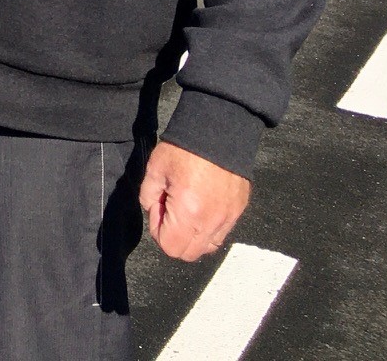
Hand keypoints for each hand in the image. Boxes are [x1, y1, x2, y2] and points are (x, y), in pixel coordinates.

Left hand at [138, 143, 250, 260]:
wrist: (219, 133)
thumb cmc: (183, 150)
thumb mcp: (155, 169)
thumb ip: (148, 197)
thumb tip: (154, 212)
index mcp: (188, 212)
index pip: (170, 247)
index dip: (158, 232)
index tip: (158, 209)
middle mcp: (212, 221)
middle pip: (189, 253)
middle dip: (174, 238)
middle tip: (170, 210)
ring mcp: (228, 218)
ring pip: (207, 247)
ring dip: (192, 236)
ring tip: (186, 209)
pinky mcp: (239, 211)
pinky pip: (221, 234)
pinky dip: (208, 229)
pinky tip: (201, 206)